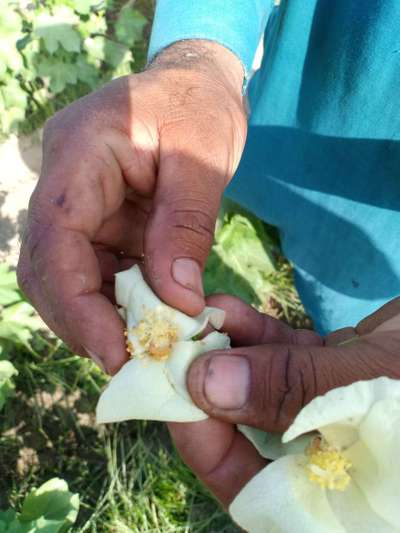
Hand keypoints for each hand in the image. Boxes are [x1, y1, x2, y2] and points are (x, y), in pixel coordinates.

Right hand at [17, 41, 245, 373]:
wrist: (196, 86)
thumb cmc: (199, 108)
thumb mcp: (201, 159)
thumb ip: (185, 227)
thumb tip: (177, 302)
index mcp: (80, 154)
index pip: (55, 239)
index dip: (76, 303)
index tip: (113, 351)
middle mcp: (66, 184)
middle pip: (47, 266)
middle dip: (81, 320)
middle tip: (127, 361)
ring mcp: (80, 205)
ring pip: (65, 275)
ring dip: (97, 317)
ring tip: (138, 349)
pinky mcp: (99, 222)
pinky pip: (96, 270)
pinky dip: (116, 302)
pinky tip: (146, 321)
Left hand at [169, 295, 399, 506]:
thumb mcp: (378, 389)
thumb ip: (296, 391)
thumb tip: (207, 385)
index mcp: (344, 504)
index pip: (255, 494)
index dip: (211, 449)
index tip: (177, 399)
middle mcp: (334, 467)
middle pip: (251, 441)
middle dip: (211, 394)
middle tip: (174, 352)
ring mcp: (335, 419)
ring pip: (265, 392)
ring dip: (230, 355)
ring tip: (197, 320)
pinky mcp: (339, 379)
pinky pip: (289, 360)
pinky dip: (260, 336)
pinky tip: (231, 309)